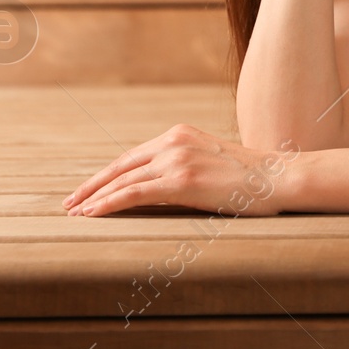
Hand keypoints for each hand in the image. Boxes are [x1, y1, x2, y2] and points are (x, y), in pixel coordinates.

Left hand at [62, 123, 299, 217]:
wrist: (278, 178)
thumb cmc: (251, 178)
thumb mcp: (212, 163)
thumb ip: (187, 166)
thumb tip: (165, 187)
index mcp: (180, 134)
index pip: (133, 156)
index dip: (107, 174)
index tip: (88, 189)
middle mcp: (174, 141)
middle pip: (121, 165)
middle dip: (92, 185)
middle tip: (70, 202)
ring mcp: (177, 159)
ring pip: (123, 180)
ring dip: (94, 197)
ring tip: (75, 213)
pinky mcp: (181, 180)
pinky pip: (134, 193)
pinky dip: (108, 203)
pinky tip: (93, 214)